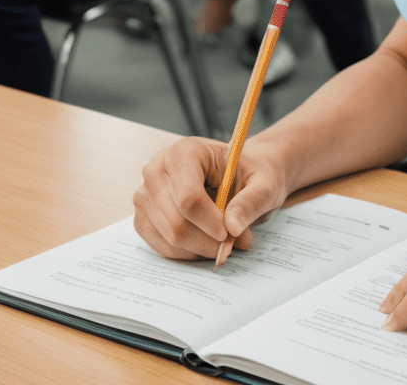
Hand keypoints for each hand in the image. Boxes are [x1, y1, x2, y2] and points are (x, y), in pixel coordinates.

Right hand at [133, 136, 290, 261]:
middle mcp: (157, 170)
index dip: (211, 222)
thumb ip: (252, 201)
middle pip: (177, 222)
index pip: (189, 197)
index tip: (231, 234)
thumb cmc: (248, 176)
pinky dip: (189, 253)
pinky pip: (163, 247)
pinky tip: (207, 243)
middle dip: (209, 240)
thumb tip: (233, 227)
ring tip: (226, 242)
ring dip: (201, 249)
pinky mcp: (143, 218)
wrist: (235, 178)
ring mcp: (145, 195)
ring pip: (170, 238)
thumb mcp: (263, 182)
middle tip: (236, 243)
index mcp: (184, 151)